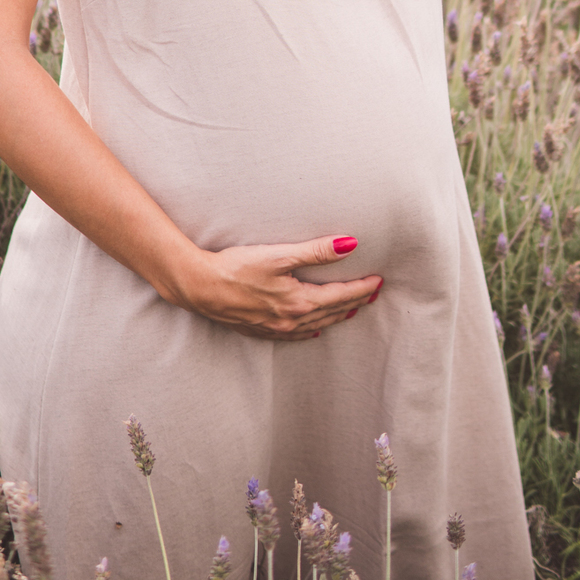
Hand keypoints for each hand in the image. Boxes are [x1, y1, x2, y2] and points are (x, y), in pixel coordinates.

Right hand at [175, 235, 382, 340]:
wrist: (200, 287)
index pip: (341, 295)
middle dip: (354, 302)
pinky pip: (294, 335)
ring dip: (335, 316)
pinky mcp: (259, 329)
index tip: (379, 282)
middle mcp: (291, 320)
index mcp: (299, 302)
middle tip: (372, 294)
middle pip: (331, 312)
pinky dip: (310, 330)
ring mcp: (275, 328)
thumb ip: (316, 251)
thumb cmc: (236, 267)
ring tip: (350, 309)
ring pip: (315, 324)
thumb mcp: (279, 255)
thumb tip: (350, 245)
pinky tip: (313, 330)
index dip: (362, 288)